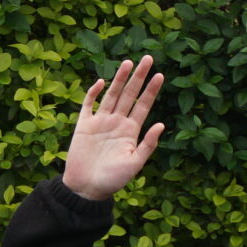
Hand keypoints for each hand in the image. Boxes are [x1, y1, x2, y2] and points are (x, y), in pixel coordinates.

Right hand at [61, 56, 165, 201]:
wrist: (86, 188)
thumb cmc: (112, 180)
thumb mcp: (134, 164)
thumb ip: (148, 144)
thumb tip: (161, 124)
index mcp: (130, 131)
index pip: (143, 106)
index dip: (151, 91)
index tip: (160, 75)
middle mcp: (117, 123)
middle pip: (130, 95)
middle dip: (138, 77)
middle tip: (148, 58)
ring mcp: (100, 122)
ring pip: (112, 95)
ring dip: (120, 79)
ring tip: (129, 62)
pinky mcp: (84, 125)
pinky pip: (89, 104)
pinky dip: (94, 93)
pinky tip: (102, 82)